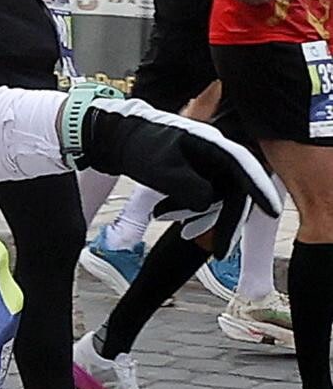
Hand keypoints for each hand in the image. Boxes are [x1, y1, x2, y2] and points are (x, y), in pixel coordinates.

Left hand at [73, 94, 280, 258]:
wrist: (117, 138)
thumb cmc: (139, 146)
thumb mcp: (163, 170)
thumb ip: (190, 187)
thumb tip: (207, 203)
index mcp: (212, 143)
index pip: (244, 166)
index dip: (259, 189)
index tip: (272, 210)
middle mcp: (214, 150)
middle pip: (233, 187)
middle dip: (224, 220)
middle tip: (218, 251)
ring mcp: (205, 161)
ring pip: (216, 194)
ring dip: (200, 214)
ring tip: (169, 220)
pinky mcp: (195, 170)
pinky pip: (203, 193)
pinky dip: (188, 208)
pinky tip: (165, 213)